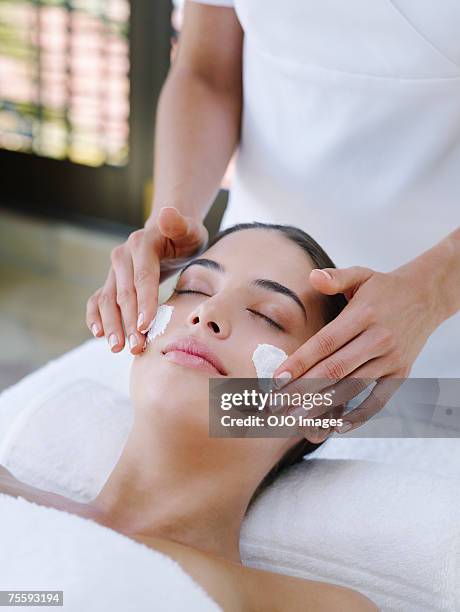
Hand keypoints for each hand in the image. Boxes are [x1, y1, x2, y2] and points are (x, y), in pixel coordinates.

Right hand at [86, 206, 207, 353]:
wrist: (169, 236)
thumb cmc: (185, 238)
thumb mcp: (190, 230)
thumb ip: (180, 224)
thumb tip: (166, 213)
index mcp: (142, 244)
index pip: (143, 277)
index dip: (144, 303)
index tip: (146, 326)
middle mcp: (122, 256)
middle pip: (124, 293)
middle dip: (129, 322)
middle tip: (137, 347)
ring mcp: (114, 270)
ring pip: (107, 300)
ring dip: (112, 325)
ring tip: (118, 348)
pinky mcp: (111, 282)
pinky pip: (97, 300)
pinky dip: (95, 317)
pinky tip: (99, 335)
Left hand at [272, 263, 440, 432]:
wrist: (426, 296)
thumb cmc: (384, 288)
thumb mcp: (361, 274)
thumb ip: (335, 277)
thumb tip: (313, 276)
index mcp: (363, 315)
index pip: (325, 343)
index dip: (300, 362)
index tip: (277, 379)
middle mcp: (378, 339)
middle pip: (335, 370)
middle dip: (303, 390)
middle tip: (279, 406)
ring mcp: (391, 359)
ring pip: (353, 387)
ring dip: (324, 406)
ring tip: (298, 419)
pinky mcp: (401, 373)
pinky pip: (379, 400)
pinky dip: (359, 416)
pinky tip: (336, 426)